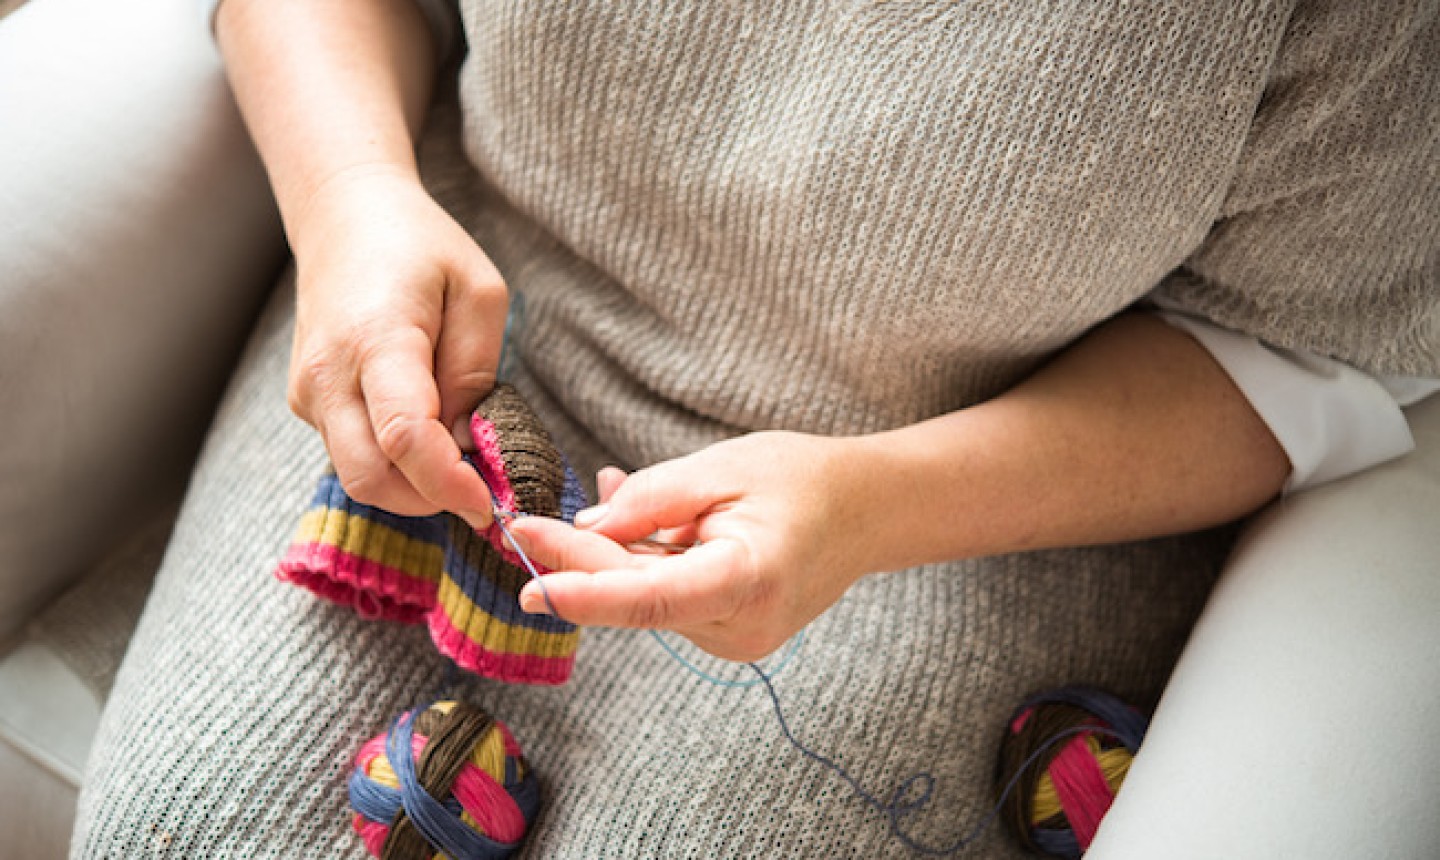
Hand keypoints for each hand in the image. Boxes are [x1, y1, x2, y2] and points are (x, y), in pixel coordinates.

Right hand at [286, 167, 503, 526]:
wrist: (343, 217)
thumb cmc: (422, 248)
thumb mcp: (480, 294)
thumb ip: (475, 374)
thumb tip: (467, 446)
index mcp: (376, 340)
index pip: (405, 438)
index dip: (450, 484)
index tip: (491, 502)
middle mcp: (328, 374)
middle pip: (372, 479)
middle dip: (430, 500)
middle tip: (481, 488)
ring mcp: (308, 393)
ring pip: (359, 478)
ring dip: (412, 487)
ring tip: (458, 459)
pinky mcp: (305, 404)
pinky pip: (352, 456)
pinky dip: (393, 467)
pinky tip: (426, 437)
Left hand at [507, 432, 883, 661]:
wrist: (868, 512)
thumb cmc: (803, 480)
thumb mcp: (723, 467)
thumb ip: (652, 498)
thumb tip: (586, 526)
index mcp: (748, 580)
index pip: (649, 599)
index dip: (585, 594)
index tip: (532, 582)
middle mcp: (741, 627)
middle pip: (636, 596)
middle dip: (579, 560)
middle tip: (523, 525)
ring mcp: (736, 640)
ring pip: (646, 598)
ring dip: (612, 553)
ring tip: (607, 487)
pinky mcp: (728, 635)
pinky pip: (665, 597)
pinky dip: (643, 560)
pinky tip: (633, 519)